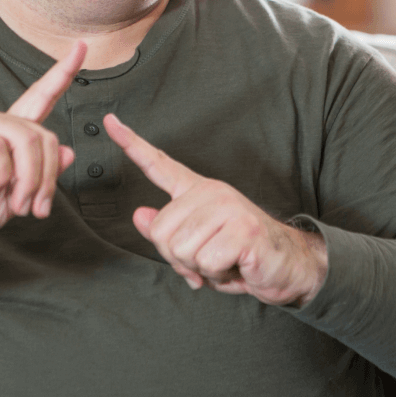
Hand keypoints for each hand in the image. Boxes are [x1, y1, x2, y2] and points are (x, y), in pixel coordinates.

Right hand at [0, 41, 86, 244]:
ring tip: (19, 205)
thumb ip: (42, 176)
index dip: (62, 72)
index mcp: (10, 132)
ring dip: (29, 179)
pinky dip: (2, 176)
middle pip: (42, 134)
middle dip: (48, 176)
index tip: (82, 46)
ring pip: (24, 139)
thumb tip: (71, 152)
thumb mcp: (15, 198)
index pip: (41, 95)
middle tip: (37, 209)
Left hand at [104, 114, 327, 307]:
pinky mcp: (243, 228)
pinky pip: (206, 263)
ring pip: (181, 250)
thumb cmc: (239, 257)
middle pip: (160, 232)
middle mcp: (210, 192)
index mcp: (197, 191)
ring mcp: (228, 207)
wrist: (286, 266)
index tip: (109, 120)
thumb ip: (168, 232)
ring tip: (225, 260)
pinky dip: (219, 275)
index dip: (130, 143)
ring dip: (201, 268)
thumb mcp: (197, 247)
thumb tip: (139, 215)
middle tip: (208, 259)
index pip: (158, 164)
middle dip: (179, 259)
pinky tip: (238, 264)